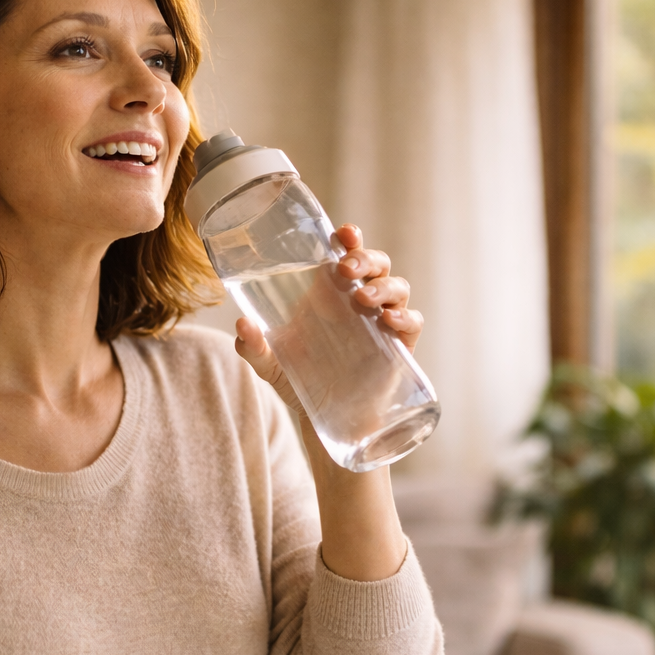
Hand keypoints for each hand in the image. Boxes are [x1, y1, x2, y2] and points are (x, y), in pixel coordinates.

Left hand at [233, 224, 424, 413]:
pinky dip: (406, 317)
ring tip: (363, 298)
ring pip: (398, 286)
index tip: (343, 232)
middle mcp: (360, 301)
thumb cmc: (298, 382)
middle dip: (365, 258)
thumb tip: (241, 324)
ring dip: (383, 286)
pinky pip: (413, 321)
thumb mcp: (270, 365)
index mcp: (330, 294)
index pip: (346, 253)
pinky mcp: (400, 345)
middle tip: (346, 269)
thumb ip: (253, 346)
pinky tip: (389, 321)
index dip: (350, 238)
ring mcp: (382, 321)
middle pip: (376, 263)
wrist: (322, 421)